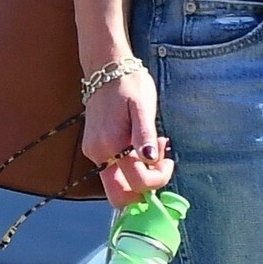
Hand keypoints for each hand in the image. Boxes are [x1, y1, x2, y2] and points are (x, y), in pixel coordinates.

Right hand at [82, 65, 173, 206]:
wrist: (106, 68)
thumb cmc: (128, 84)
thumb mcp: (142, 106)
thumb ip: (145, 135)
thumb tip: (150, 159)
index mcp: (111, 146)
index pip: (136, 184)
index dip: (157, 180)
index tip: (168, 160)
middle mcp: (98, 154)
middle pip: (121, 195)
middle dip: (146, 186)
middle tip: (160, 160)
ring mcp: (94, 153)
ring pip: (120, 183)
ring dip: (140, 173)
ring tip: (152, 143)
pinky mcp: (95, 149)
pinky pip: (115, 170)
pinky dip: (132, 164)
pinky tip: (140, 143)